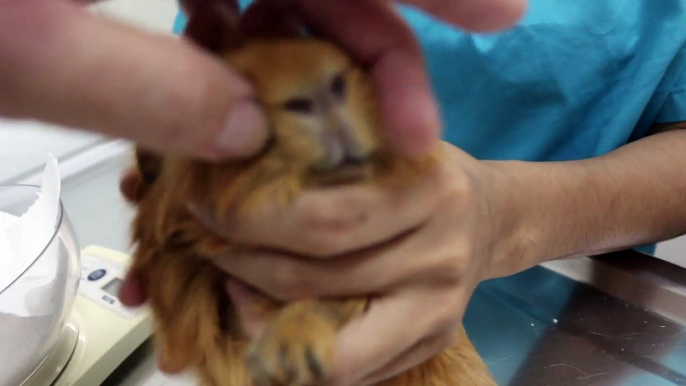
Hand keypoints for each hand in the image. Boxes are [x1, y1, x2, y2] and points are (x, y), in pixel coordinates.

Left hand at [1, 0, 524, 160]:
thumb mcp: (31, 44)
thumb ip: (146, 90)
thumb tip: (242, 134)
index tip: (503, 17)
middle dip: (375, 53)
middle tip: (409, 131)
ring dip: (319, 65)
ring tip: (340, 133)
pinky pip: (241, 5)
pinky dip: (262, 53)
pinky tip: (262, 103)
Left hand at [182, 143, 521, 384]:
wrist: (491, 217)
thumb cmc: (425, 172)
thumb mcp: (388, 140)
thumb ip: (330, 150)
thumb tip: (236, 164)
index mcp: (429, 192)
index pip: (325, 219)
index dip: (252, 221)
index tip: (209, 204)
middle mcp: (440, 258)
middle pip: (316, 279)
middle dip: (243, 262)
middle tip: (209, 238)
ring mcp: (440, 311)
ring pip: (326, 337)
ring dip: (257, 310)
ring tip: (231, 273)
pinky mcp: (433, 343)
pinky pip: (349, 368)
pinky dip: (294, 343)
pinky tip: (267, 307)